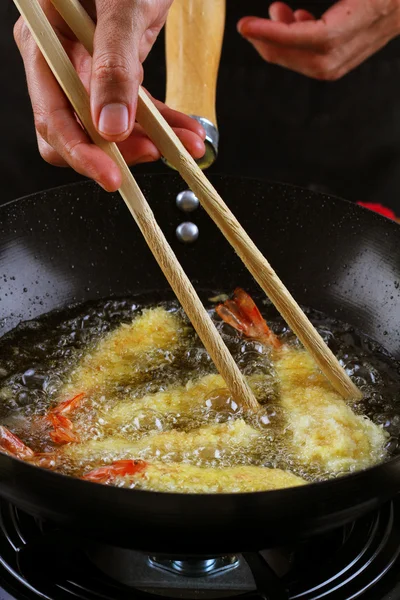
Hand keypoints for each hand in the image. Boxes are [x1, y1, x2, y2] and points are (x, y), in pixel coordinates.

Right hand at [14, 0, 205, 190]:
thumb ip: (113, 66)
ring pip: (112, 127)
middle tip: (157, 155)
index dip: (81, 153)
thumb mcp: (122, 9)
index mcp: (44, 44)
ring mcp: (87, 70)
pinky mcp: (115, 74)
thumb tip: (109, 129)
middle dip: (119, 151)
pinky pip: (135, 109)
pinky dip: (161, 123)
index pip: (52, 117)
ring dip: (152, 140)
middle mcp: (60, 62)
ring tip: (187, 143)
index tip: (113, 177)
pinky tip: (185, 131)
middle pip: (77, 131)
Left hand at [237, 0, 399, 80]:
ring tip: (275, 12)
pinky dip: (299, 46)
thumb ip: (322, 0)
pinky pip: (321, 60)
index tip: (246, 26)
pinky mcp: (357, 49)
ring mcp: (362, 48)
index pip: (316, 37)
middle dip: (272, 44)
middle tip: (250, 25)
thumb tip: (280, 8)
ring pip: (312, 64)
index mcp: (369, 14)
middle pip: (308, 59)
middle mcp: (365, 38)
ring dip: (284, 43)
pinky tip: (295, 20)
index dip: (277, 34)